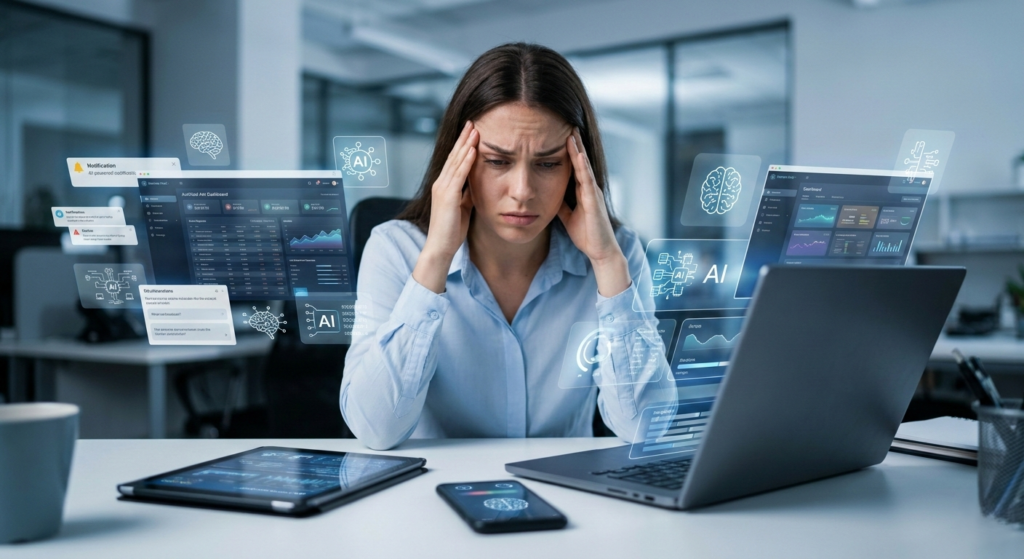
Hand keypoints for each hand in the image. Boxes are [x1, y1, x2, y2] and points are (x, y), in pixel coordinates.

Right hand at [414, 121, 476, 292]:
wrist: (441, 247)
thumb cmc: (452, 230)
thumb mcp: (463, 207)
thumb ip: (467, 193)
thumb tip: (477, 183)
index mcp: (445, 186)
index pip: (455, 160)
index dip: (463, 145)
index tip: (472, 131)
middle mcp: (441, 184)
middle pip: (454, 156)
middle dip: (464, 138)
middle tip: (473, 121)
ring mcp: (443, 189)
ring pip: (456, 161)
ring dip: (466, 144)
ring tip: (475, 129)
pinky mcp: (447, 196)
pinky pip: (459, 175)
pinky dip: (466, 161)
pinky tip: (473, 150)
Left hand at [557, 128, 630, 296]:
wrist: (600, 251)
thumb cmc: (587, 234)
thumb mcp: (568, 216)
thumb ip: (561, 205)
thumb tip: (548, 195)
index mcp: (582, 191)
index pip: (574, 166)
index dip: (568, 150)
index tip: (560, 134)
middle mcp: (589, 188)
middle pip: (580, 161)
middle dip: (574, 143)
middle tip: (567, 123)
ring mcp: (593, 193)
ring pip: (584, 166)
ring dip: (578, 149)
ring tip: (571, 132)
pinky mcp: (594, 201)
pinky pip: (587, 180)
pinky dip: (582, 166)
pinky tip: (577, 154)